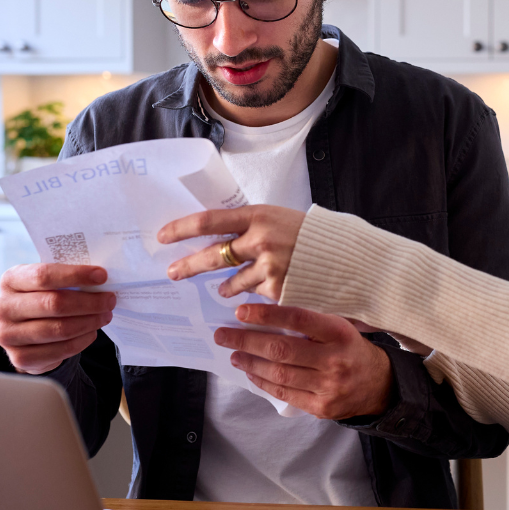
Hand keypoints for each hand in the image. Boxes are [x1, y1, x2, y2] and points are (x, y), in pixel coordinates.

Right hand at [0, 264, 115, 373]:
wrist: (25, 333)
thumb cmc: (41, 300)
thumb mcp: (47, 284)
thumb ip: (66, 278)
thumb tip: (100, 278)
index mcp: (10, 280)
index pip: (44, 275)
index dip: (75, 275)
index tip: (102, 276)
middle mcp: (3, 307)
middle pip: (54, 303)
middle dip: (89, 302)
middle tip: (109, 300)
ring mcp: (8, 335)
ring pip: (60, 329)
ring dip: (89, 322)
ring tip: (105, 315)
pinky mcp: (20, 358)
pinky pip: (61, 350)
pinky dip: (82, 340)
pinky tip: (92, 332)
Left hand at [159, 204, 304, 299]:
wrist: (344, 255)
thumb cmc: (308, 234)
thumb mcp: (277, 218)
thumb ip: (249, 226)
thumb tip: (215, 236)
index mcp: (257, 216)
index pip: (209, 221)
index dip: (182, 228)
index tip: (164, 236)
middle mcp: (260, 240)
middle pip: (213, 255)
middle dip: (189, 266)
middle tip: (173, 272)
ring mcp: (269, 266)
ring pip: (232, 281)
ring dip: (225, 287)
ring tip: (222, 289)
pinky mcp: (277, 289)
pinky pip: (254, 294)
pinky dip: (255, 293)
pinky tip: (263, 288)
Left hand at [216, 303, 392, 419]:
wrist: (380, 385)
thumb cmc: (352, 349)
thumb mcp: (340, 328)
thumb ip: (310, 322)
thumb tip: (265, 314)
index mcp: (340, 333)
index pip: (298, 320)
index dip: (267, 316)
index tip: (241, 312)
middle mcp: (335, 360)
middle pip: (282, 350)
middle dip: (246, 341)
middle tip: (223, 335)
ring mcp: (328, 387)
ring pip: (279, 374)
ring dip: (250, 363)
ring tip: (234, 354)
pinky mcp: (322, 408)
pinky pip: (284, 393)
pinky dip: (263, 382)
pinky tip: (251, 372)